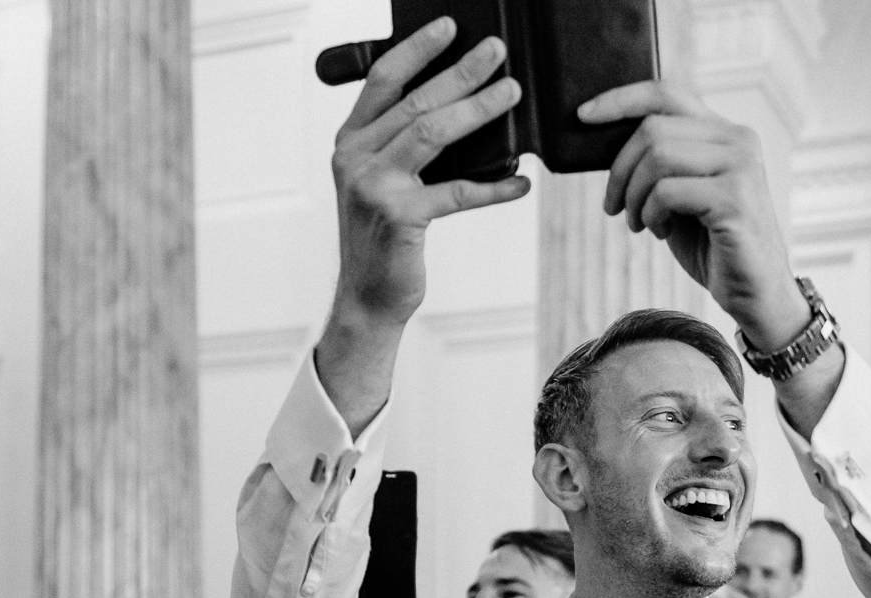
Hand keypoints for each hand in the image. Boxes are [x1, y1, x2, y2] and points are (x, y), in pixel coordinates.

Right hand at [320, 21, 529, 338]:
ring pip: (433, 133)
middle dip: (461, 72)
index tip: (451, 27)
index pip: (384, 80)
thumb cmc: (384, 237)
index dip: (417, 49)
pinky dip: (494, 187)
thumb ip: (404, 148)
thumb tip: (462, 113)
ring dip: (478, 110)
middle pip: (416, 100)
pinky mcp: (400, 217)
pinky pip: (457, 192)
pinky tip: (520, 181)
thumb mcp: (383, 183)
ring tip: (512, 95)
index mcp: (351, 141)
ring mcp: (375, 186)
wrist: (369, 297)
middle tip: (498, 53)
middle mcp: (356, 157)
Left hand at [579, 83, 807, 350]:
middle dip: (620, 171)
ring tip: (641, 224)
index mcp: (725, 132)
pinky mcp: (735, 199)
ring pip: (657, 157)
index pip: (666, 94)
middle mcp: (738, 140)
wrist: (754, 292)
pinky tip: (662, 233)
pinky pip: (667, 191)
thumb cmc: (713, 244)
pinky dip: (651, 215)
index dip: (620, 100)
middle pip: (653, 129)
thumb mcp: (682, 194)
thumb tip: (606, 141)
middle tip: (615, 207)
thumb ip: (661, 163)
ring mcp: (741, 167)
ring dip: (635, 196)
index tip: (583, 116)